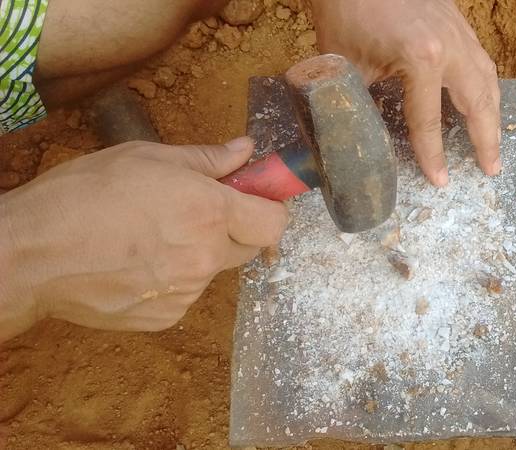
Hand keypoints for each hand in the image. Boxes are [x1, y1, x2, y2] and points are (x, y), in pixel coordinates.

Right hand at [0, 138, 286, 340]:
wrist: (32, 256)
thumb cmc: (83, 195)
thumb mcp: (146, 158)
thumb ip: (206, 159)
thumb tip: (245, 150)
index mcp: (209, 211)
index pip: (275, 222)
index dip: (270, 208)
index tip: (254, 198)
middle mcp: (207, 257)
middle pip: (249, 246)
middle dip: (233, 228)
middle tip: (193, 212)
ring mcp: (187, 292)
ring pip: (213, 270)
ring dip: (198, 254)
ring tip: (150, 237)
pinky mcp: (166, 317)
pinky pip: (186, 294)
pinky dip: (172, 280)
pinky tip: (136, 263)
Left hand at [310, 0, 500, 185]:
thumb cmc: (347, 8)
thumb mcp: (347, 65)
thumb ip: (362, 104)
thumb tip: (366, 138)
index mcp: (422, 59)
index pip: (430, 121)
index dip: (433, 155)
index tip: (441, 181)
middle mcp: (450, 47)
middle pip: (478, 103)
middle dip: (486, 139)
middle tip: (492, 169)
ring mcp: (458, 32)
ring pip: (487, 79)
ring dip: (492, 113)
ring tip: (492, 141)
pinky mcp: (457, 22)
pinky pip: (480, 60)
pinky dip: (485, 86)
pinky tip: (480, 99)